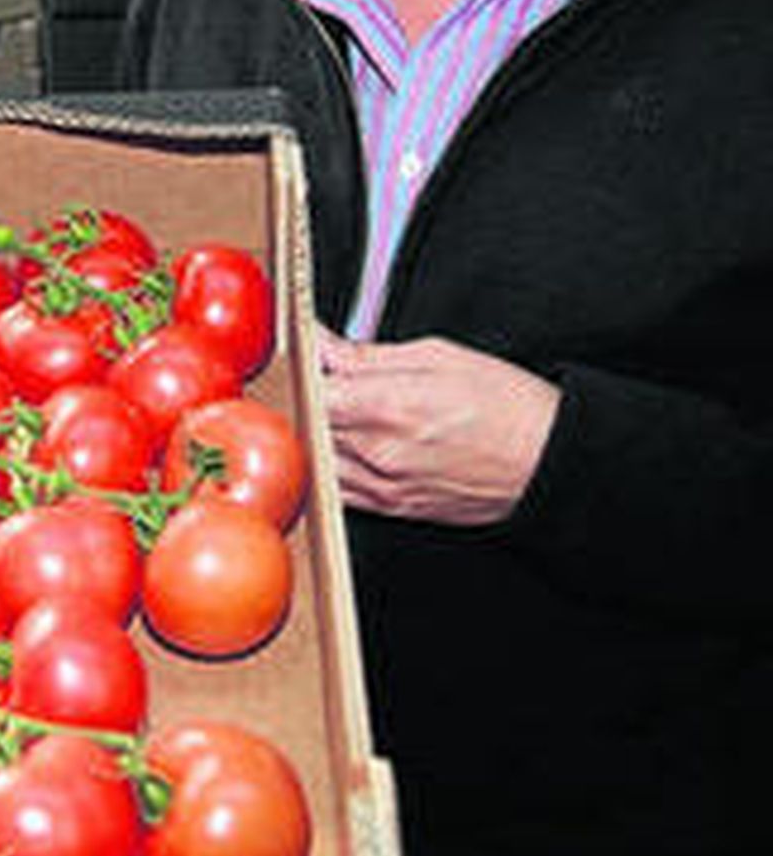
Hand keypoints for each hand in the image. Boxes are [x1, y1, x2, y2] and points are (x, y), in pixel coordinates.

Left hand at [316, 328, 559, 526]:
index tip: (309, 352)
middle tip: (323, 376)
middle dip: (309, 396)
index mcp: (387, 406)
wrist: (551, 462)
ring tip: (339, 410)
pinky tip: (346, 446)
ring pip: (317, 458)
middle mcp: (379, 451)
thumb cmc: (510, 407)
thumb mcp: (439, 356)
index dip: (304, 366)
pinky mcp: (393, 509)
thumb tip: (325, 345)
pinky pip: (338, 489)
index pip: (311, 386)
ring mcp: (383, 485)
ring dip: (318, 433)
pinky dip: (332, 465)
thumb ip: (368, 355)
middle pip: (308, 422)